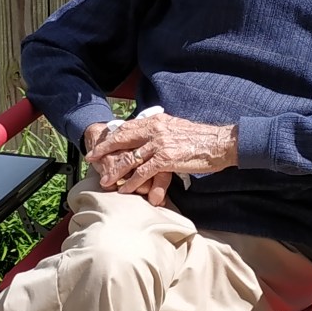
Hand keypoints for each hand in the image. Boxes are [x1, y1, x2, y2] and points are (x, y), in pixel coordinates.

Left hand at [85, 112, 237, 198]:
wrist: (219, 143)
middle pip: (122, 140)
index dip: (111, 136)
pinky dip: (132, 182)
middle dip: (104, 150)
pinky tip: (125, 189)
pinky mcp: (165, 158)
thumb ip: (162, 131)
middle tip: (92, 159)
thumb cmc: (201, 138)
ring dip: (115, 171)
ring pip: (129, 158)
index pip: (127, 127)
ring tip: (105, 181)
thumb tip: (151, 135)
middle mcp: (155, 130)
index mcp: (157, 121)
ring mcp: (159, 144)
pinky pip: (143, 172)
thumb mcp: (177, 128)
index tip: (100, 144)